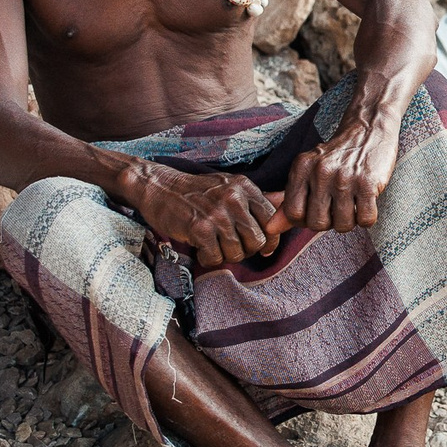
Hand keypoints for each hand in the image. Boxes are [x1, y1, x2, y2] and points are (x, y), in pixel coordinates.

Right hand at [125, 165, 280, 269]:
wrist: (158, 187)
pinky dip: (208, 259)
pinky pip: (216, 258)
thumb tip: (287, 203)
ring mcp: (216, 213)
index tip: (260, 247)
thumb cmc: (196, 191)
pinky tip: (201, 250)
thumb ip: (257, 199)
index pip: (273, 220)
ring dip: (225, 256)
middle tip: (230, 247)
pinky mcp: (198, 228)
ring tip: (213, 247)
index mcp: (245, 187)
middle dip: (246, 250)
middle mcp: (233, 198)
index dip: (269, 239)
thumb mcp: (229, 187)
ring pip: (238, 252)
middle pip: (258, 241)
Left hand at [279, 120, 400, 233]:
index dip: (304, 220)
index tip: (316, 210)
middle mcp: (320, 171)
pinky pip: (365, 219)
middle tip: (336, 207)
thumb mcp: (307, 173)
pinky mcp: (368, 183)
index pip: (293, 213)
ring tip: (351, 204)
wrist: (368, 131)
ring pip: (343, 225)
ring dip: (349, 221)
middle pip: (317, 223)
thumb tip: (270, 229)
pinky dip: (367, 218)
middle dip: (328, 222)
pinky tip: (365, 202)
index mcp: (301, 168)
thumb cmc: (335, 158)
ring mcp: (345, 178)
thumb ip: (288, 202)